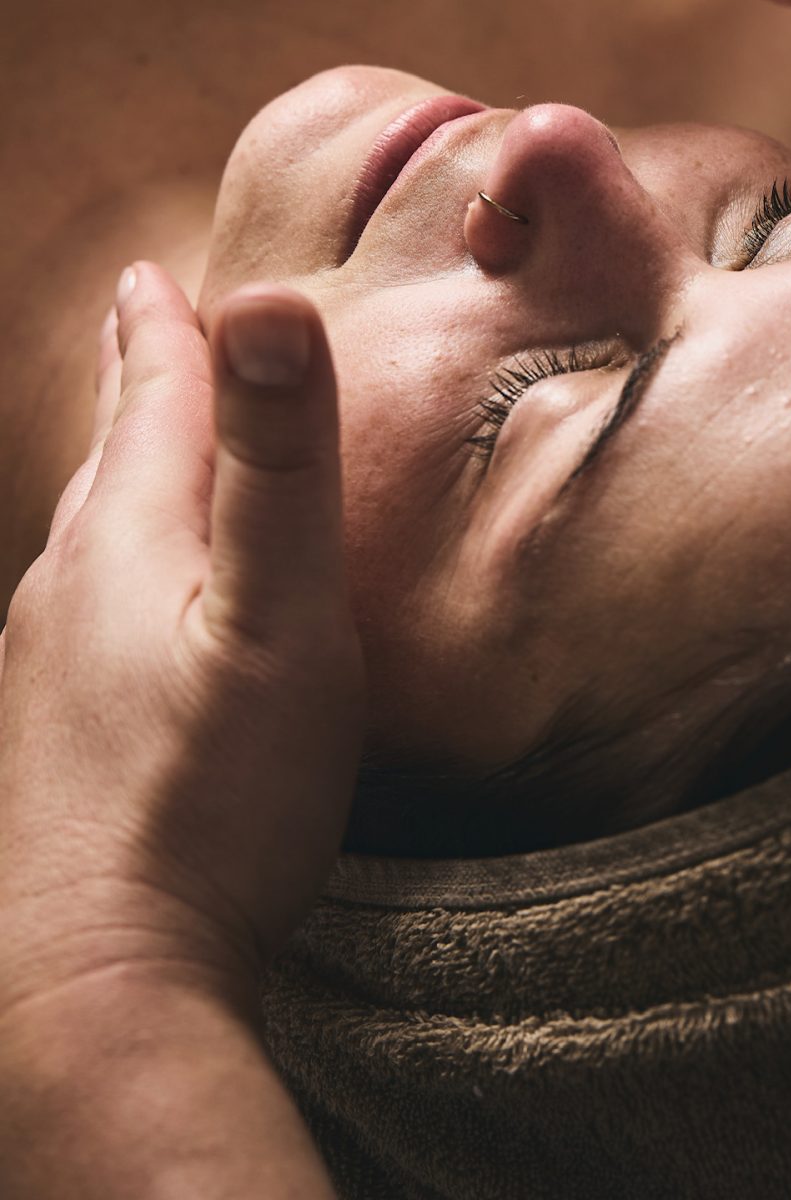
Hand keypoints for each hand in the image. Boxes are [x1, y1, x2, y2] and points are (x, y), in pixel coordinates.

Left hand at [0, 265, 363, 1024]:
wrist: (95, 981)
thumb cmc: (209, 800)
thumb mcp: (275, 616)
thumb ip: (278, 462)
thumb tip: (268, 297)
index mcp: (127, 539)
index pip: (148, 400)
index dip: (161, 330)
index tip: (148, 274)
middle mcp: (67, 590)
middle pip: (107, 458)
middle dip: (135, 387)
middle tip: (142, 329)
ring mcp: (45, 670)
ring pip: (85, 536)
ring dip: (119, 475)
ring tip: (135, 453)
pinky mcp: (48, 741)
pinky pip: (81, 612)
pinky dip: (111, 568)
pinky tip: (120, 614)